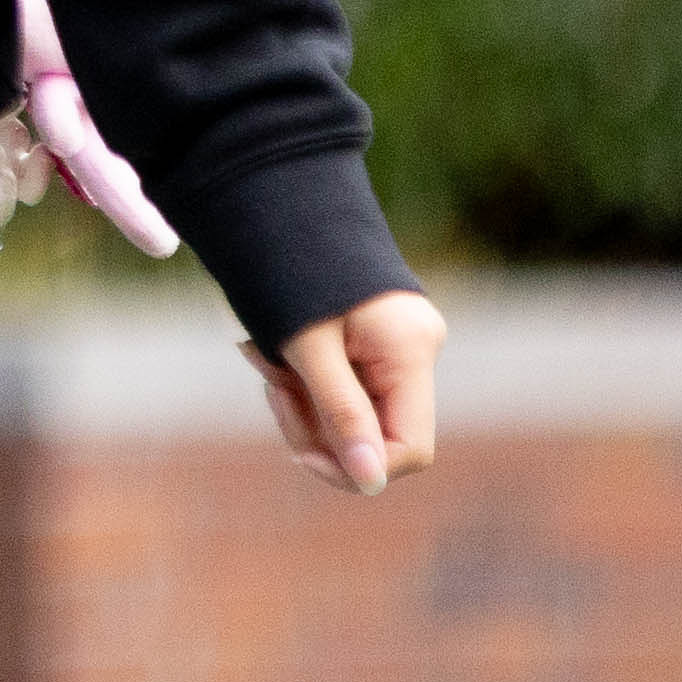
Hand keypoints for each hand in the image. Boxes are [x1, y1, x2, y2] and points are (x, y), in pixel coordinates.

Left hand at [259, 285, 445, 496]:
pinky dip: (306, 384)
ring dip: (304, 403)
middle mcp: (416, 351)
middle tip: (270, 387)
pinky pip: (345, 386)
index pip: (408, 447)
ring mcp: (398, 346)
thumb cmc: (288, 266)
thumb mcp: (306, 346)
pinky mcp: (375, 341)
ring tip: (264, 359)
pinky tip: (273, 356)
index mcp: (411, 350)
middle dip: (318, 426)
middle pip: (377, 433)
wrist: (276, 200)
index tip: (300, 454)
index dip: (358, 464)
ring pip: (355, 412)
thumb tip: (369, 482)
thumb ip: (341, 413)